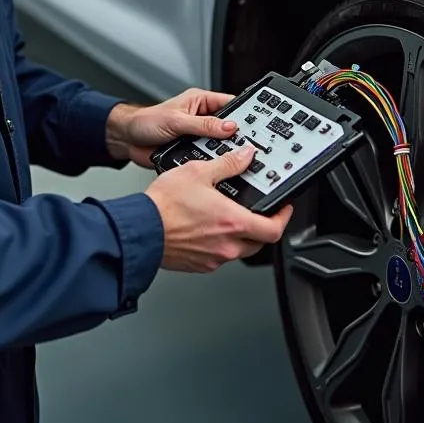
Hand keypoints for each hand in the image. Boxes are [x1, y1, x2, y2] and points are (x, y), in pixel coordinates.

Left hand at [106, 88, 238, 168]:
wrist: (128, 141)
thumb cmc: (146, 122)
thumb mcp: (177, 120)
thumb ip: (203, 124)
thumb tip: (229, 126)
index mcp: (200, 102)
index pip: (230, 104)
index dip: (244, 113)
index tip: (259, 124)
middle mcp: (202, 118)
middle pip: (229, 127)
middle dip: (237, 136)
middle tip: (248, 146)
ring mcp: (198, 136)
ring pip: (220, 145)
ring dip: (223, 151)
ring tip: (234, 158)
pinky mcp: (192, 152)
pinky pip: (209, 158)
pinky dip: (213, 163)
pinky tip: (217, 167)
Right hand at [145, 146, 293, 272]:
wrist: (140, 229)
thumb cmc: (165, 205)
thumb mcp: (198, 172)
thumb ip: (227, 164)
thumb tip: (245, 157)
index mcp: (233, 222)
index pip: (274, 229)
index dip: (283, 218)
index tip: (283, 208)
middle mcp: (227, 245)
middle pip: (259, 242)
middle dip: (262, 226)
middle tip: (258, 211)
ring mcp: (214, 258)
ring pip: (239, 249)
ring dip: (239, 235)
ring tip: (226, 216)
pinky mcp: (199, 265)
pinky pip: (219, 256)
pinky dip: (219, 243)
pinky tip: (206, 228)